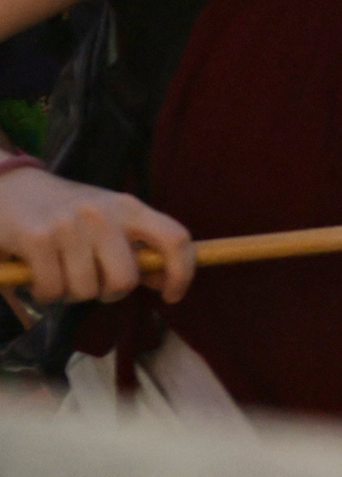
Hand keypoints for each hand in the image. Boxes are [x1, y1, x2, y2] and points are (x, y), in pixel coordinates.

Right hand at [0, 163, 192, 302]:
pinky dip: (44, 293)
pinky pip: (51, 291)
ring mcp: (70, 225)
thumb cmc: (66, 212)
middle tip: (93, 283)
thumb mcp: (108, 220)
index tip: (172, 296)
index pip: (175, 238)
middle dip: (110, 293)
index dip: (183, 271)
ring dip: (71, 294)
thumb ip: (136, 248)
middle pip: (125, 280)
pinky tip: (38, 274)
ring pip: (85, 291)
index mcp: (130, 208)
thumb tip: (164, 281)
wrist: (11, 188)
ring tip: (60, 272)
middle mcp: (104, 215)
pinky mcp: (37, 238)